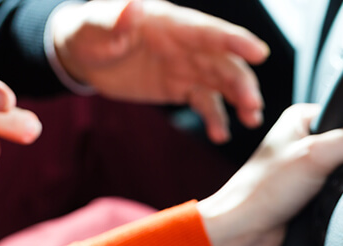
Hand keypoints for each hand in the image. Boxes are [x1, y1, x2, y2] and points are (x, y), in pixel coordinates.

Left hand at [51, 0, 269, 143]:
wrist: (83, 55)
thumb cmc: (87, 31)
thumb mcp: (93, 24)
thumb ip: (112, 18)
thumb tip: (131, 6)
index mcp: (172, 23)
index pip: (208, 31)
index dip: (234, 42)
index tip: (260, 54)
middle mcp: (188, 44)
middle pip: (224, 62)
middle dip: (242, 82)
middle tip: (252, 106)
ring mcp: (187, 67)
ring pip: (223, 83)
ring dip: (240, 100)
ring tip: (251, 120)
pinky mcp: (182, 88)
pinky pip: (205, 104)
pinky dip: (216, 119)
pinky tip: (221, 135)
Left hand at [197, 104, 342, 245]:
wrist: (245, 232)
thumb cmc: (262, 191)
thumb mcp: (315, 155)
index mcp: (303, 118)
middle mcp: (305, 139)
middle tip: (342, 174)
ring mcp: (309, 167)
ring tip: (332, 190)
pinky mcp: (312, 193)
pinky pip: (341, 191)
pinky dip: (341, 198)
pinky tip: (331, 202)